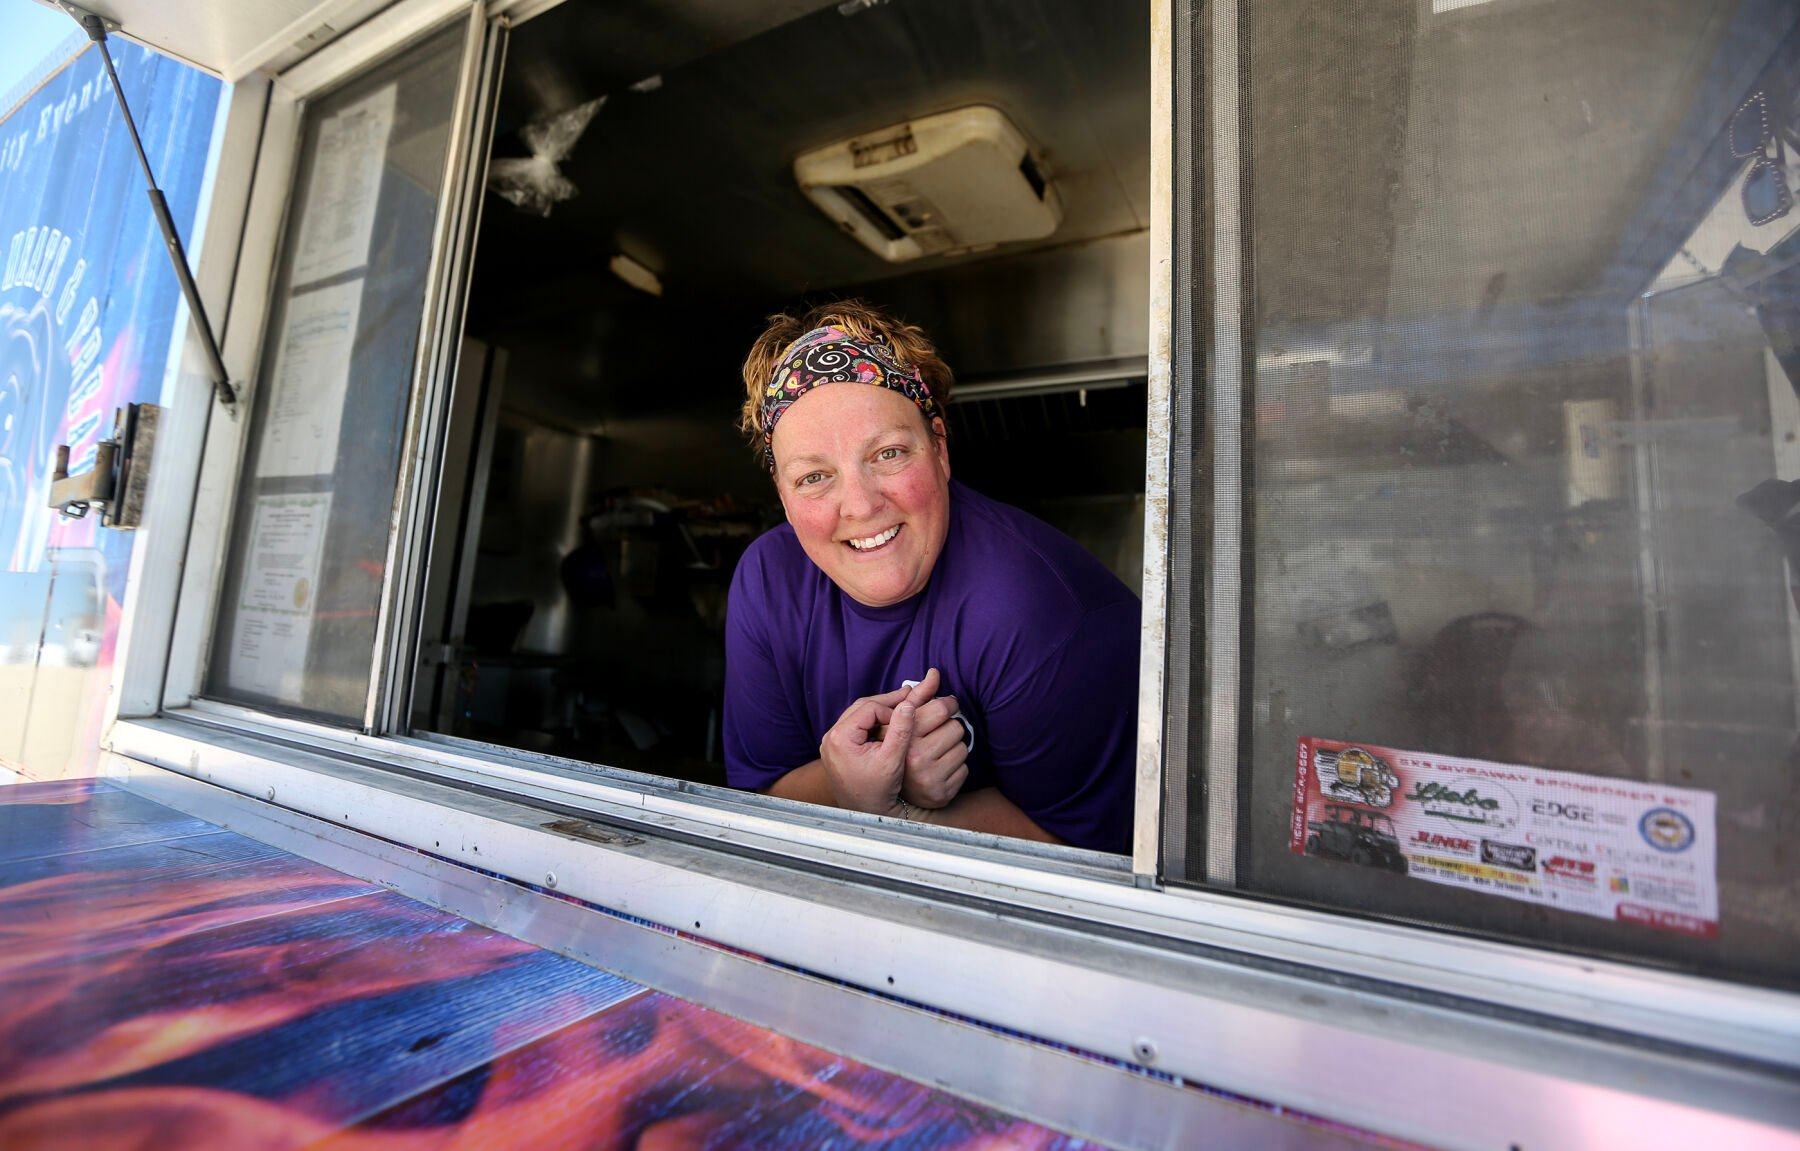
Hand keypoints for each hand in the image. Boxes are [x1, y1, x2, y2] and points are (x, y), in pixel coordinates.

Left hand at [818, 685, 917, 815]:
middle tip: (909, 695)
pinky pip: (856, 726)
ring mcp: (832, 743)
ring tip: (902, 706)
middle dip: (886, 703)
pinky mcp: (837, 749)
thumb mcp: (893, 759)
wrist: (865, 814)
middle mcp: (831, 737)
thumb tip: (909, 704)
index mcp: (840, 738)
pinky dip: (873, 722)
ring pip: (858, 715)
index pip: (869, 709)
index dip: (891, 709)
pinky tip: (889, 722)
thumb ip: (901, 730)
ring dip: (880, 711)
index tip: (908, 717)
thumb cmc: (878, 791)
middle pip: (861, 708)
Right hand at [896, 668, 969, 809]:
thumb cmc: (900, 747)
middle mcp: (916, 758)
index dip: (948, 704)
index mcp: (905, 736)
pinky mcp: (942, 793)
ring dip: (953, 748)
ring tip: (937, 752)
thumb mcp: (902, 721)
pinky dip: (956, 767)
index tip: (947, 706)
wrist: (893, 791)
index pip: (941, 708)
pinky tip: (940, 768)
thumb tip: (935, 672)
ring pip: (962, 748)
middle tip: (937, 734)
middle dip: (949, 728)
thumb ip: (919, 696)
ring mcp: (930, 778)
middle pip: (956, 728)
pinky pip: (964, 769)